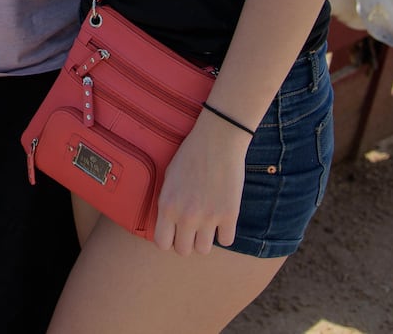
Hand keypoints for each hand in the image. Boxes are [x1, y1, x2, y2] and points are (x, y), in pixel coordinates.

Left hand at [151, 116, 247, 254]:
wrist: (217, 140)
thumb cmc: (190, 155)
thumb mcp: (169, 178)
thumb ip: (168, 203)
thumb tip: (170, 224)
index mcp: (167, 206)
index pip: (162, 244)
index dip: (169, 240)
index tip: (175, 233)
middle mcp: (186, 216)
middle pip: (183, 251)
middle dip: (187, 242)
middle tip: (192, 230)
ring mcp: (209, 217)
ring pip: (204, 250)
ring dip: (205, 240)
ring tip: (208, 225)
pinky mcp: (230, 215)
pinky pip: (227, 241)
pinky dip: (225, 233)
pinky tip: (223, 220)